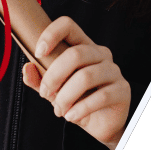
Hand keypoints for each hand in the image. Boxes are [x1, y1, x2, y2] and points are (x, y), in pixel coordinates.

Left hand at [23, 16, 130, 149]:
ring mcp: (114, 70)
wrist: (98, 124)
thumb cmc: (75, 100)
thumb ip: (38, 80)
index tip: (38, 53)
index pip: (68, 25)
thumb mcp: (52, 90)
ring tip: (59, 109)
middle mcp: (100, 53)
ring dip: (66, 96)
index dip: (51, 34)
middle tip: (45, 93)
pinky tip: (71, 116)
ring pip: (85, 77)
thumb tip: (27, 69)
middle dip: (53, 76)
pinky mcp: (123, 90)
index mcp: (82, 45)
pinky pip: (100, 96)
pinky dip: (80, 108)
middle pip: (75, 54)